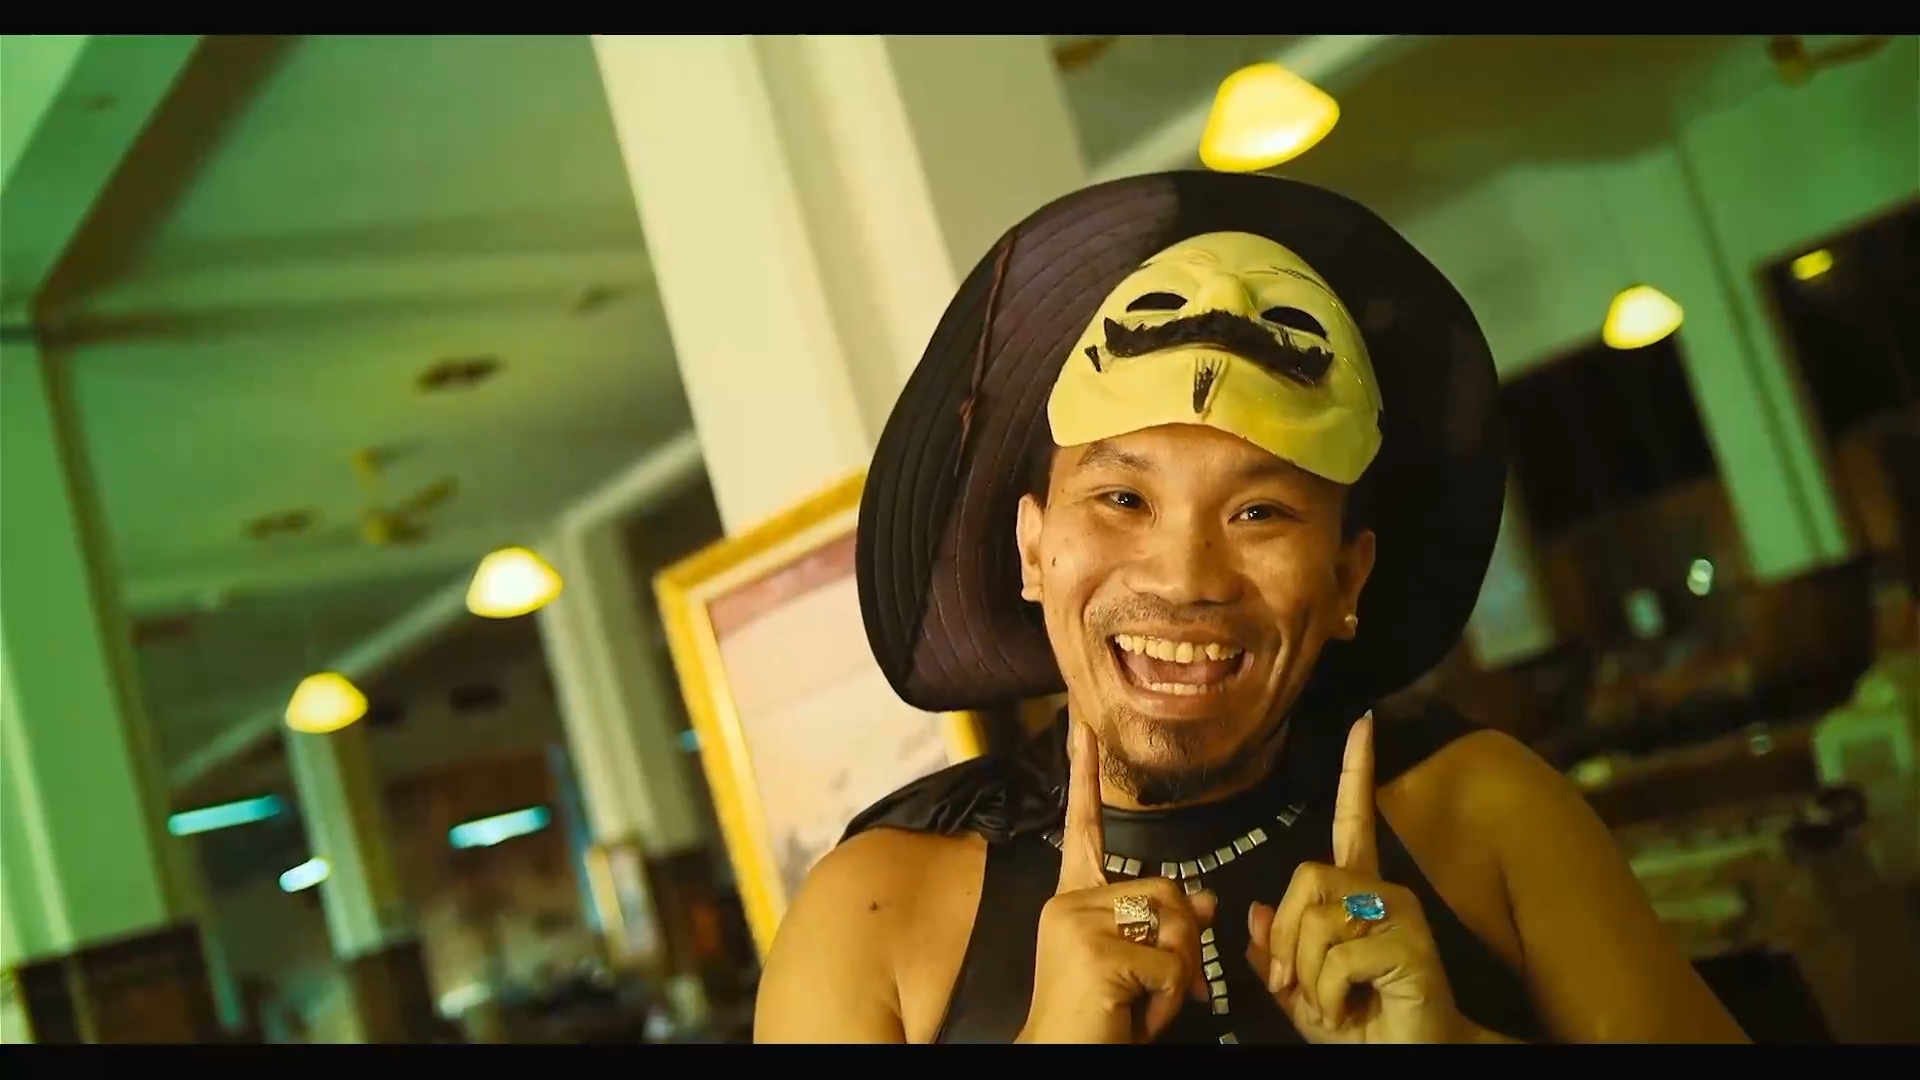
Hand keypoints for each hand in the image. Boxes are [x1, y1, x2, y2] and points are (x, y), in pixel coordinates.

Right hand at [1018, 722, 1217, 1043]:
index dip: (1083, 774)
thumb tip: (1205, 900)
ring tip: (1143, 1004)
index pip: (1082, 827)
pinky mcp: (1095, 950)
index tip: (1083, 724)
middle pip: (1167, 892)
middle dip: (1182, 949)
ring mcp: (1078, 923)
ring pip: (1174, 925)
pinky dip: (1171, 1001)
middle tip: (1157, 991)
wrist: (1059, 1058)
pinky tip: (1139, 1016)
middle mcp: (1069, 902)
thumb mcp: (1137, 967)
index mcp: (1072, 901)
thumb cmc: (1095, 1020)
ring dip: (1178, 978)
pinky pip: (1171, 964)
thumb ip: (1162, 926)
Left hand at [1246, 713, 1467, 1042]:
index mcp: (1359, 892)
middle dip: (1287, 941)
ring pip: (1318, 921)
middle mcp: (1385, 891)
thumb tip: (1259, 914)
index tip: (1363, 722)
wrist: (1408, 1058)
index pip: (1353, 820)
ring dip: (1307, 976)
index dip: (1356, 770)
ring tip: (1335, 1001)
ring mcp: (1401, 914)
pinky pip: (1337, 957)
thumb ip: (1277, 952)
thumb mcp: (1302, 991)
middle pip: (1306, 878)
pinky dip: (1328, 994)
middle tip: (1300, 986)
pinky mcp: (1410, 944)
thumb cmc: (1362, 1024)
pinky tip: (1353, 1008)